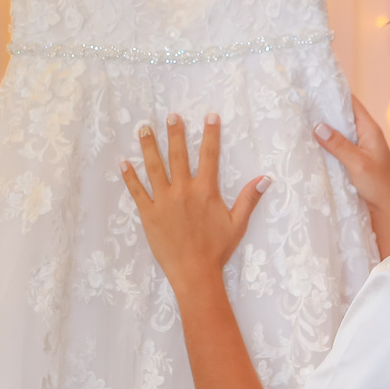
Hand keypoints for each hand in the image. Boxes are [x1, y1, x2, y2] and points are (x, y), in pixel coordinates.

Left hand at [121, 114, 270, 297]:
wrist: (194, 272)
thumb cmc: (217, 249)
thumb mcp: (237, 223)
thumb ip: (250, 199)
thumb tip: (266, 178)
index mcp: (205, 190)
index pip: (209, 155)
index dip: (211, 134)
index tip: (210, 116)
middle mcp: (183, 190)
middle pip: (178, 155)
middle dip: (174, 133)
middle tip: (171, 116)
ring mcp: (164, 201)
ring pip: (154, 168)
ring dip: (148, 147)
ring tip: (143, 128)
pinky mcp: (149, 214)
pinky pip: (137, 192)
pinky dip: (130, 177)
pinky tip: (123, 163)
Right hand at [314, 96, 389, 257]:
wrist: (389, 212)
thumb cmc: (380, 186)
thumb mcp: (358, 164)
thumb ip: (339, 145)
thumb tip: (318, 126)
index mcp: (370, 130)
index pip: (351, 103)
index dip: (334, 92)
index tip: (315, 85)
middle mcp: (363, 136)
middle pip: (341, 116)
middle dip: (323, 109)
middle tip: (299, 101)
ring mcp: (357, 149)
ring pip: (337, 132)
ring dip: (321, 127)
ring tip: (298, 118)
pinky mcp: (351, 162)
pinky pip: (335, 147)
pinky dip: (323, 144)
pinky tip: (307, 143)